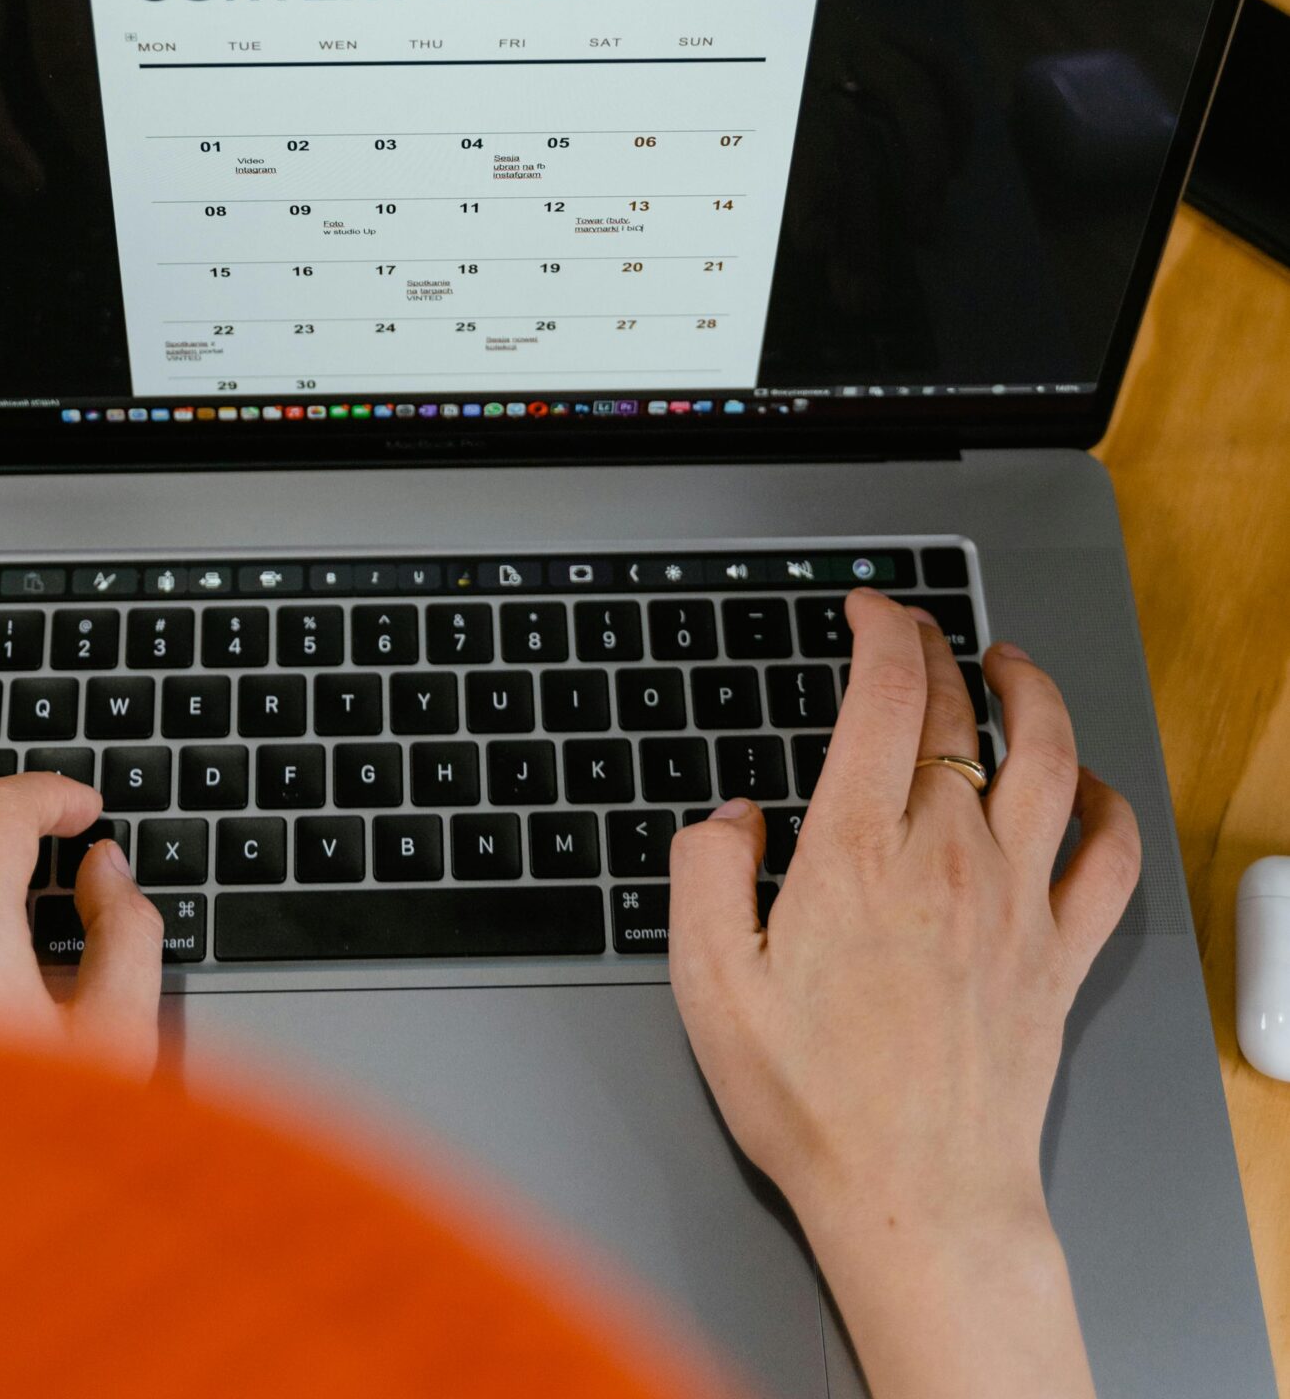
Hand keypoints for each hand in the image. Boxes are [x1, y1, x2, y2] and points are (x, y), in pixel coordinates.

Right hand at [669, 590, 1141, 1398]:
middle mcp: (947, 858)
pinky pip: (1106, 858)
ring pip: (1050, 759)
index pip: (888, 696)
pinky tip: (1083, 787)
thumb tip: (731, 814)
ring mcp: (1015, 902)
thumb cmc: (814, 1105)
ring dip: (1032, 694)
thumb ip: (706, 875)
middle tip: (913, 631)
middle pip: (959, 713)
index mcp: (858, 853)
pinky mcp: (1058, 955)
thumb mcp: (711, 985)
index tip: (869, 611)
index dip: (882, 631)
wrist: (916, 1202)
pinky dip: (1105, 805)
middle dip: (935, 648)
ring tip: (1010, 666)